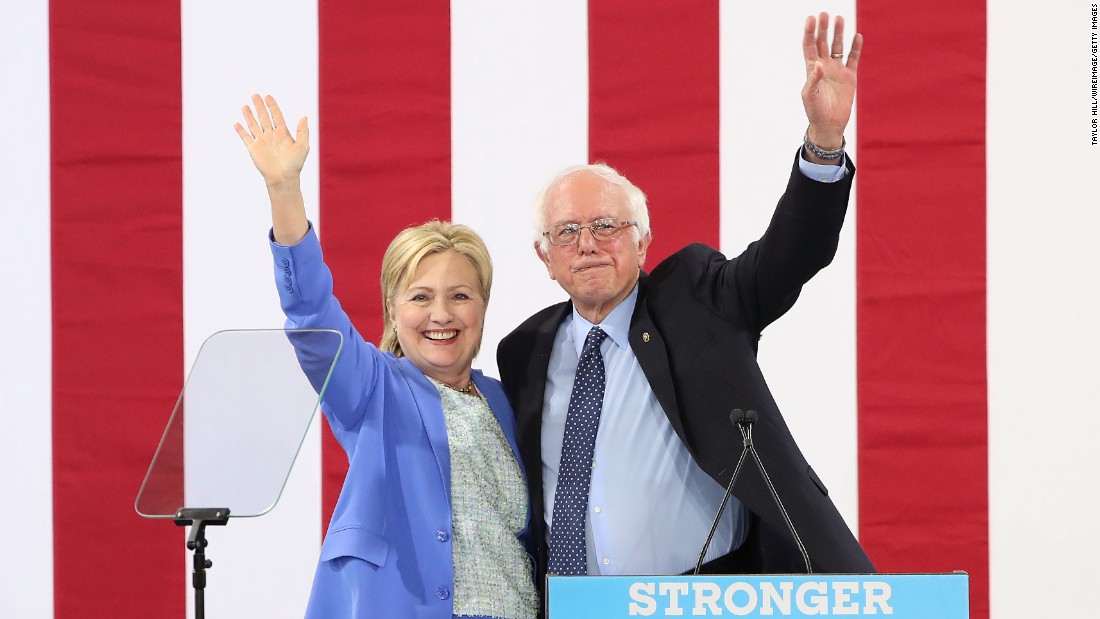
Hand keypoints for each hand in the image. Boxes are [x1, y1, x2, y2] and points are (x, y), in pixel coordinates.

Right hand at [234, 94, 308, 189]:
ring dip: (249, 115)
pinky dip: (241, 130)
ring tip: (245, 106)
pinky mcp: (253, 149)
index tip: (268, 96)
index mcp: (283, 133)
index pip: (277, 116)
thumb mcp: (302, 146)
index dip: (272, 106)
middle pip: (264, 117)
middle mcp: (271, 135)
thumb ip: (302, 131)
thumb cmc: (295, 164)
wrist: (283, 178)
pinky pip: (246, 137)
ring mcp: (262, 142)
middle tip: (254, 95)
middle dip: (259, 106)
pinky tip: (236, 123)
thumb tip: (304, 116)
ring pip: (254, 125)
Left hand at [801, 13, 861, 150]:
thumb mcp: (810, 96)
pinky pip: (853, 58)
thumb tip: (819, 65)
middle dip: (823, 28)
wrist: (829, 124)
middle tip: (824, 14)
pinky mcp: (849, 76)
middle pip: (823, 42)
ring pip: (838, 47)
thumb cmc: (815, 111)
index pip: (809, 47)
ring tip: (840, 18)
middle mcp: (824, 67)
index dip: (809, 33)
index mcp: (812, 69)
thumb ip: (813, 80)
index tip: (810, 19)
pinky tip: (857, 37)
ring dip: (838, 33)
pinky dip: (855, 48)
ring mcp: (837, 70)